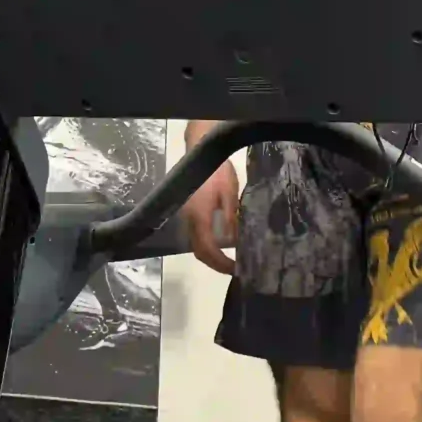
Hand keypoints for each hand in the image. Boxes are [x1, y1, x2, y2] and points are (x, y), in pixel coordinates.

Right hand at [181, 162, 239, 277]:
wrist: (200, 151)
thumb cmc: (217, 171)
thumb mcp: (230, 194)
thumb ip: (231, 218)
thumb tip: (234, 241)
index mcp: (200, 218)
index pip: (208, 250)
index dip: (221, 263)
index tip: (236, 270)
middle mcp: (189, 221)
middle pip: (199, 252)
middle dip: (215, 264)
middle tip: (233, 269)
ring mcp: (186, 216)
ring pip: (195, 244)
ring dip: (210, 254)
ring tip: (228, 258)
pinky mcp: (187, 210)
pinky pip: (195, 234)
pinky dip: (207, 243)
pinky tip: (221, 240)